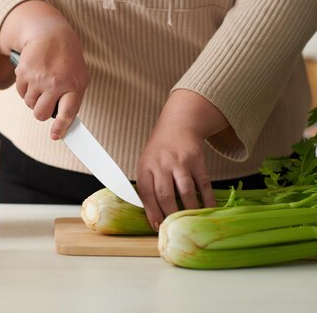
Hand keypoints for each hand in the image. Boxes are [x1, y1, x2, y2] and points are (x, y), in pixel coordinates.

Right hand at [0, 0, 88, 138]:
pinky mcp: (24, 72)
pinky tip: (33, 75)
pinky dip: (25, 88)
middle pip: (41, 114)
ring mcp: (38, 78)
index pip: (67, 113)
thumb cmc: (67, 59)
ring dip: (33, 98)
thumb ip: (71, 98)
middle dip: (41, 112)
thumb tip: (62, 122)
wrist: (51, 34)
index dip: (61, 128)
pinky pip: (20, 92)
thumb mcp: (78, 76)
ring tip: (41, 83)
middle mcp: (56, 82)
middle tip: (44, 103)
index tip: (55, 136)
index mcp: (74, 85)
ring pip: (29, 104)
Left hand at [136, 90, 229, 229]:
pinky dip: (207, 200)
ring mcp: (180, 162)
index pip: (145, 192)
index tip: (157, 226)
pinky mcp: (198, 161)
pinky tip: (208, 211)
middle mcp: (161, 164)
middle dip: (170, 215)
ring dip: (189, 210)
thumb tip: (153, 217)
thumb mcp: (146, 163)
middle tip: (175, 229)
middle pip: (165, 194)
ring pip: (185, 191)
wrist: (178, 125)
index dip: (151, 211)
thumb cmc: (159, 151)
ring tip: (191, 223)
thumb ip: (148, 185)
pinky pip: (204, 184)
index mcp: (145, 167)